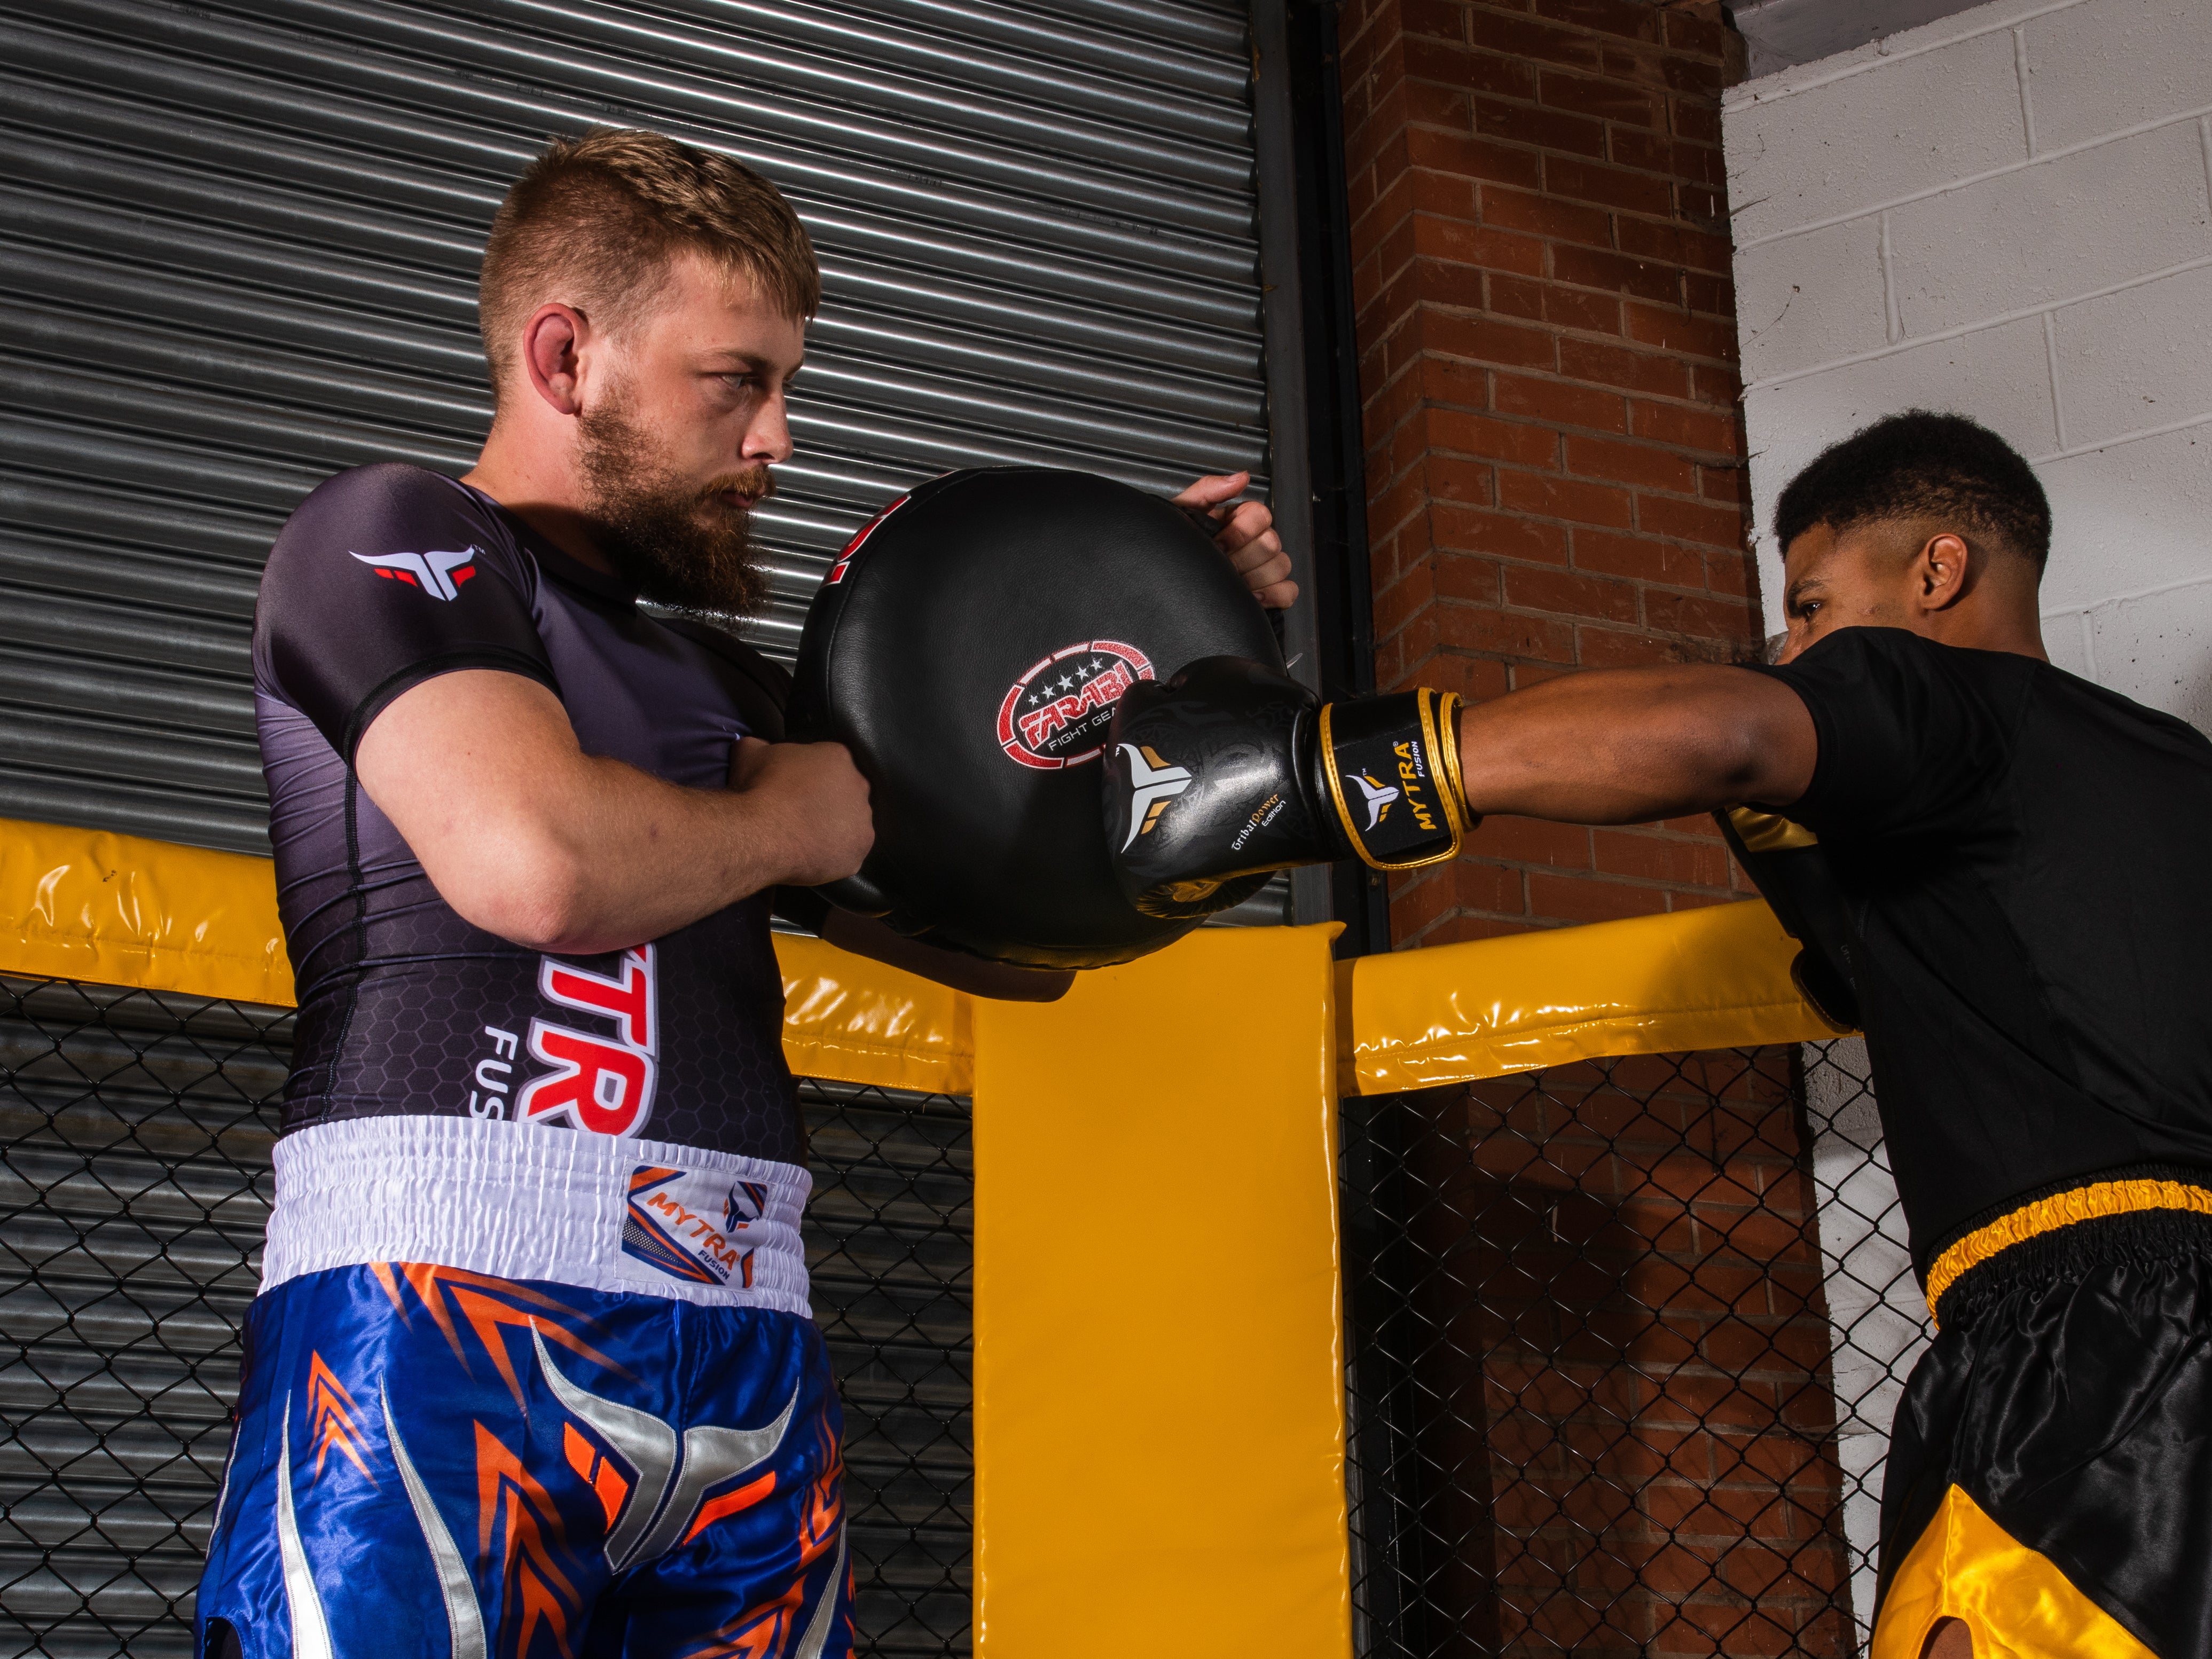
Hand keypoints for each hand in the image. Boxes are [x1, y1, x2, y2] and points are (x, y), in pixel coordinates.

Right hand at [729, 736, 873, 886]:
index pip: (828, 761)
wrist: (762, 833)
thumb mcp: (749, 753)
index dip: (809, 775)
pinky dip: (833, 854)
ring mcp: (863, 820)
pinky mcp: (859, 850)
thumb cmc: (759, 789)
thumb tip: (759, 747)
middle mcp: (859, 785)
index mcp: (837, 756)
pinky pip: (848, 851)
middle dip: (826, 800)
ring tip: (804, 836)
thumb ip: (761, 745)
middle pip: (844, 791)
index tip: (793, 786)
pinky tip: (812, 854)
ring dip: (833, 827)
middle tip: (800, 812)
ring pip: (850, 823)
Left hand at [1174, 471, 1296, 609]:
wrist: (1170, 579)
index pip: (1261, 515)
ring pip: (1280, 566)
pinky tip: (1252, 597)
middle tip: (1222, 566)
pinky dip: (1274, 595)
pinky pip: (1288, 591)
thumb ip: (1209, 489)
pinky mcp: (1270, 592)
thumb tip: (1239, 478)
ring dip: (1255, 577)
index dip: (1239, 532)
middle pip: (1271, 543)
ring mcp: (1264, 567)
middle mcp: (1255, 541)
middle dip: (1243, 558)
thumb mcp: (1182, 513)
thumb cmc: (1176, 546)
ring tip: (1232, 585)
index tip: (1218, 544)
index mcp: (1239, 519)